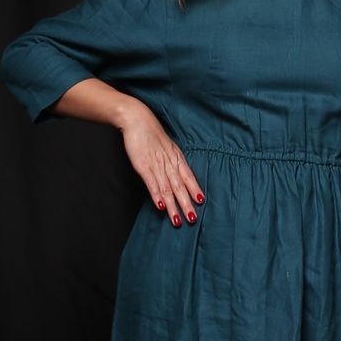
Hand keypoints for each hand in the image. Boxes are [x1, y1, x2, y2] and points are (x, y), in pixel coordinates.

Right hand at [119, 103, 202, 227]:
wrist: (138, 120)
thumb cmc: (153, 135)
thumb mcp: (168, 148)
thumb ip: (173, 162)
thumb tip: (178, 177)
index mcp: (177, 158)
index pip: (189, 177)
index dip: (195, 189)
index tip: (202, 202)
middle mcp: (169, 163)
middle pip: (180, 187)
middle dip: (187, 204)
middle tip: (192, 219)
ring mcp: (156, 165)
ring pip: (167, 189)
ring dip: (173, 206)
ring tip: (177, 220)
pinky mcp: (143, 165)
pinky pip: (152, 183)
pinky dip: (157, 195)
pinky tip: (161, 206)